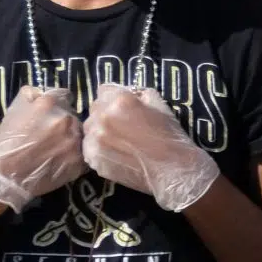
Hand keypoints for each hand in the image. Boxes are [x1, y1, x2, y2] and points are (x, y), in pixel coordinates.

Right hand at [0, 84, 85, 212]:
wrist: (5, 175)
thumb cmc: (6, 143)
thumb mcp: (13, 111)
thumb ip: (29, 96)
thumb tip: (40, 92)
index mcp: (49, 104)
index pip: (65, 96)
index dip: (59, 105)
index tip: (53, 115)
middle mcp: (66, 119)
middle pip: (74, 117)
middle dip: (65, 124)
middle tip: (52, 136)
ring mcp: (75, 141)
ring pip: (80, 135)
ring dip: (72, 140)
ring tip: (57, 150)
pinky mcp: (79, 161)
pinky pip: (84, 155)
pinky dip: (76, 158)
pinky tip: (62, 162)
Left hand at [82, 85, 219, 211]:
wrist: (173, 171)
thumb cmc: (171, 137)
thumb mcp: (160, 106)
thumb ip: (140, 95)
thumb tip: (130, 93)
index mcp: (120, 100)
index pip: (104, 90)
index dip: (114, 97)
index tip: (122, 108)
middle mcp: (103, 117)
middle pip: (94, 108)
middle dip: (105, 114)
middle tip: (122, 126)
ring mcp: (95, 139)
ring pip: (89, 129)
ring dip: (100, 132)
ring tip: (118, 143)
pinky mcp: (93, 159)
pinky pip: (88, 148)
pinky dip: (98, 150)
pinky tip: (115, 155)